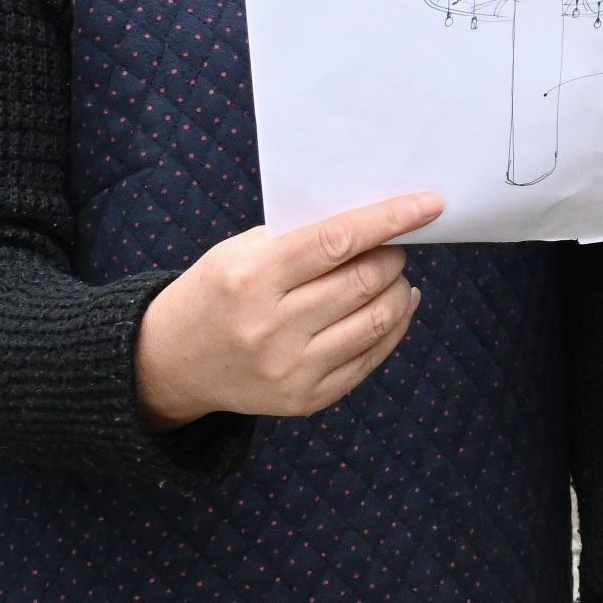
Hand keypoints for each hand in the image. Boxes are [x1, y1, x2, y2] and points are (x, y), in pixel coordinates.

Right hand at [132, 191, 441, 428]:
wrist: (173, 362)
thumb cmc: (217, 292)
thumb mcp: (240, 251)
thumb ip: (302, 236)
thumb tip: (378, 222)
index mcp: (250, 278)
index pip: (337, 240)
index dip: (390, 219)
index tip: (429, 204)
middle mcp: (270, 328)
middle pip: (364, 281)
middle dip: (393, 256)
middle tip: (395, 245)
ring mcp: (290, 369)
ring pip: (377, 320)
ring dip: (398, 289)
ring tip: (391, 275)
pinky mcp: (306, 399)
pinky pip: (371, 356)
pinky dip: (393, 325)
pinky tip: (393, 306)